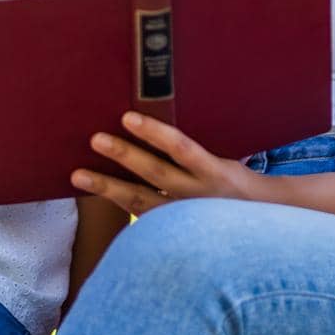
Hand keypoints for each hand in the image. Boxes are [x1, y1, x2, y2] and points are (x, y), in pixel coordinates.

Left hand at [71, 112, 254, 215]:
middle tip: (95, 138)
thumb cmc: (233, 178)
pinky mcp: (172, 230)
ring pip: (141, 201)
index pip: (182, 148)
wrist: (257, 219)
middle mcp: (197, 194)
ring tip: (77, 175)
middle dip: (125, 155)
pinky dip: (116, 204)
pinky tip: (92, 194)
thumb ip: (194, 145)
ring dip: (107, 187)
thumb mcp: (225, 157)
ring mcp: (183, 216)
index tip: (128, 117)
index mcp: (214, 170)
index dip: (155, 133)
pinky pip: (140, 218)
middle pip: (156, 173)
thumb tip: (160, 104)